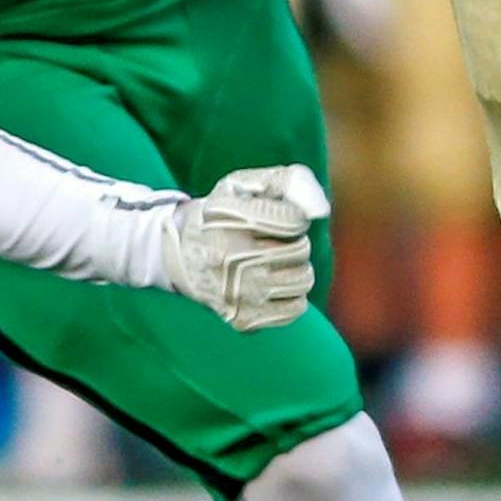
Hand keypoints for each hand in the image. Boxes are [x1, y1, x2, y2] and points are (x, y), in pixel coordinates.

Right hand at [162, 164, 327, 329]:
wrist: (178, 255)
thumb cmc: (222, 214)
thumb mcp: (245, 183)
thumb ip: (290, 181)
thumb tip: (321, 211)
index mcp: (227, 217)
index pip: (294, 221)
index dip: (293, 217)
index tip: (275, 217)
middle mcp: (229, 257)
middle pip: (300, 250)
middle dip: (293, 241)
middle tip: (268, 240)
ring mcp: (235, 293)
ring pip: (303, 279)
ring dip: (294, 268)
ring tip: (270, 261)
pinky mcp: (242, 319)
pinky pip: (295, 308)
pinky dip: (290, 295)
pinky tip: (268, 284)